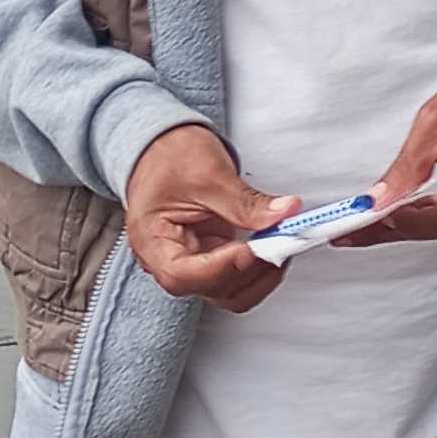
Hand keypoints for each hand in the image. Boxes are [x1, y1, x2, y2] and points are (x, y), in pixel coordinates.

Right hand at [124, 124, 296, 313]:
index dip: (225, 266)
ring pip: (231, 291)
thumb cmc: (170, 156)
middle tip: (282, 240)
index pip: (184, 274)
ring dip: (262, 272)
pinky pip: (239, 275)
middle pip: (212, 289)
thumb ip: (246, 202)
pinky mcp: (212, 258)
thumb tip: (284, 214)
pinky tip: (275, 242)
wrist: (164, 147)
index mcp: (152, 242)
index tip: (257, 247)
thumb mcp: (208, 173)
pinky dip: (261, 264)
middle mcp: (169, 261)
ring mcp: (192, 263)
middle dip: (252, 269)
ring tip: (282, 240)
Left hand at [350, 77, 436, 243]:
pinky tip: (396, 219)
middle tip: (349, 231)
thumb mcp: (435, 122)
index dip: (402, 222)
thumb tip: (379, 199)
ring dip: (403, 227)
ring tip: (364, 227)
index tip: (366, 220)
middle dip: (391, 230)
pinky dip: (422, 219)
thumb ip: (407, 166)